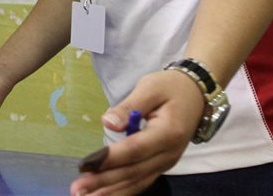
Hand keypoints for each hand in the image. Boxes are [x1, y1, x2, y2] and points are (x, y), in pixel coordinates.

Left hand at [70, 69, 203, 195]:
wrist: (196, 95)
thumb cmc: (170, 88)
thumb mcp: (150, 88)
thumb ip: (129, 106)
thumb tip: (108, 123)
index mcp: (168, 133)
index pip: (135, 149)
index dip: (110, 158)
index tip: (86, 165)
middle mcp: (169, 154)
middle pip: (133, 171)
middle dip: (104, 181)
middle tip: (77, 188)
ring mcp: (166, 163)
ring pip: (137, 182)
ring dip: (110, 191)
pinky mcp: (161, 165)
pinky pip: (141, 182)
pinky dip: (122, 190)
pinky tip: (103, 195)